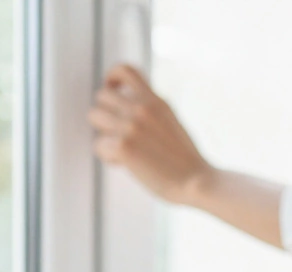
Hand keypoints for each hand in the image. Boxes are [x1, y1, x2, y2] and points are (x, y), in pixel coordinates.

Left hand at [89, 64, 211, 204]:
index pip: (125, 70)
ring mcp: (131, 126)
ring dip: (104, 133)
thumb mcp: (171, 122)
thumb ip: (150, 111)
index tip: (115, 92)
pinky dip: (108, 158)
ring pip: (94, 115)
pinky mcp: (123, 146)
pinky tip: (124, 164)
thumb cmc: (185, 161)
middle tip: (120, 133)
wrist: (197, 181)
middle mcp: (142, 108)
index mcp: (156, 101)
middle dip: (106, 114)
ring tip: (122, 148)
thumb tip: (127, 108)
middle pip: (102, 95)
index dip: (112, 78)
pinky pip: (98, 145)